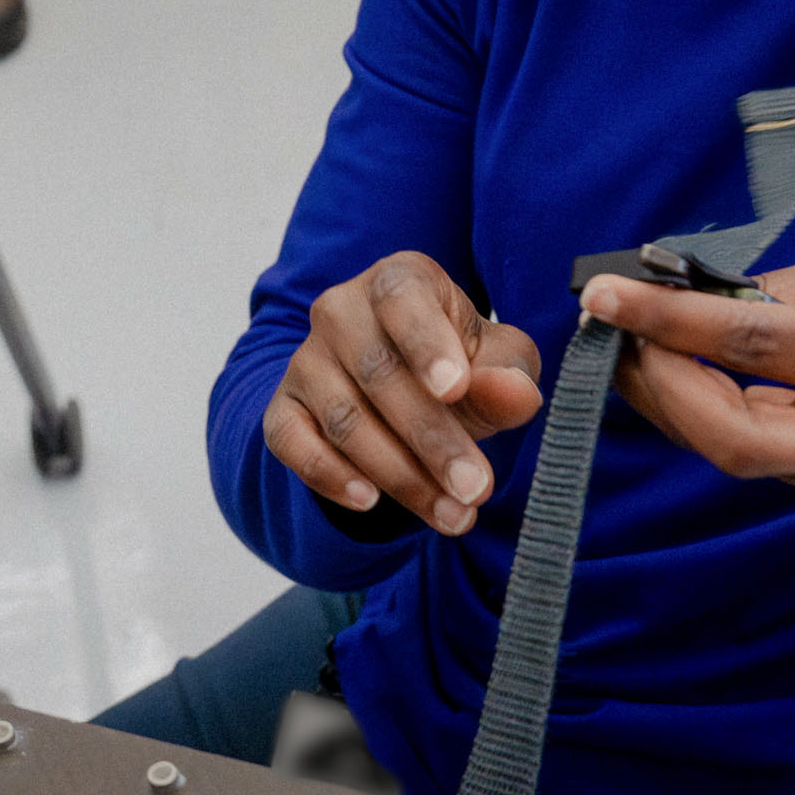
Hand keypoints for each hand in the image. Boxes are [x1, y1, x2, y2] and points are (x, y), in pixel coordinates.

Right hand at [261, 252, 548, 536]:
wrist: (404, 395)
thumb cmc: (458, 368)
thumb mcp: (498, 364)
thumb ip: (510, 374)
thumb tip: (511, 391)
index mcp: (398, 280)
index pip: (403, 299)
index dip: (426, 343)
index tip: (455, 389)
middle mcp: (341, 310)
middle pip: (379, 374)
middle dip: (432, 439)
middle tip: (475, 487)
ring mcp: (306, 360)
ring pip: (344, 418)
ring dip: (400, 475)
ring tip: (452, 514)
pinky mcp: (283, 407)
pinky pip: (292, 442)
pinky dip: (328, 474)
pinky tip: (370, 501)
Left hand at [583, 248, 794, 538]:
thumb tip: (709, 295)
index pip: (753, 340)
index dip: (670, 318)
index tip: (605, 293)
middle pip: (725, 434)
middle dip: (654, 383)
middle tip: (614, 327)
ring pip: (725, 451)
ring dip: (666, 399)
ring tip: (633, 343)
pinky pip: (744, 453)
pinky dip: (699, 414)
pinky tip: (677, 374)